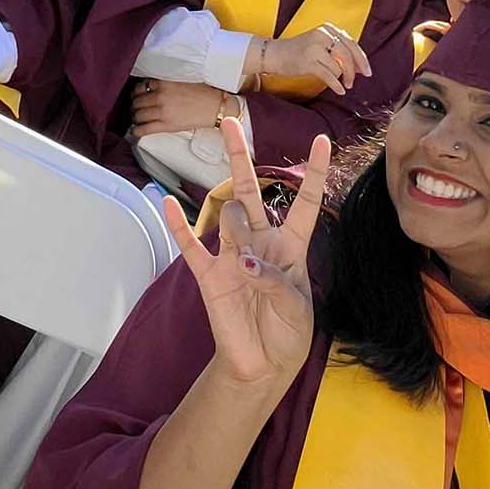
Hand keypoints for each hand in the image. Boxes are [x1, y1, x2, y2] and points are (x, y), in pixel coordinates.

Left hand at [131, 78, 231, 137]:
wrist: (215, 106)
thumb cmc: (202, 91)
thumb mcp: (180, 78)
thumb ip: (164, 81)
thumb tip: (149, 85)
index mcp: (163, 82)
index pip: (140, 86)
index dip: (136, 92)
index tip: (136, 95)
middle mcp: (160, 96)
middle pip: (137, 102)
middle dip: (134, 105)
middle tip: (135, 107)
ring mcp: (162, 111)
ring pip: (138, 115)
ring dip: (135, 117)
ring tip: (137, 118)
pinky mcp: (166, 125)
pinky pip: (144, 129)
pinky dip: (136, 131)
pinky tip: (135, 131)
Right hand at [158, 120, 330, 388]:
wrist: (262, 365)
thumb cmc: (288, 332)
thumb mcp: (296, 307)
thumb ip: (274, 280)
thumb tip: (243, 262)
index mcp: (291, 246)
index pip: (304, 202)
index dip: (313, 172)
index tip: (323, 140)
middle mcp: (260, 242)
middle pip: (251, 190)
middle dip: (240, 157)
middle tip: (230, 123)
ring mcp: (232, 255)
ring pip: (229, 216)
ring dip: (235, 226)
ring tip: (243, 260)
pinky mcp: (209, 274)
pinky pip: (190, 245)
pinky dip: (178, 225)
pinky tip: (166, 203)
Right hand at [254, 26, 369, 94]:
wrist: (274, 54)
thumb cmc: (300, 51)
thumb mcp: (321, 44)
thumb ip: (339, 51)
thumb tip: (360, 66)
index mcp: (328, 28)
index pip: (351, 43)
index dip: (361, 59)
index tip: (367, 71)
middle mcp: (322, 35)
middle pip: (348, 54)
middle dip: (354, 70)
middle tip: (355, 82)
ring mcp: (315, 48)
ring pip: (339, 66)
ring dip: (342, 78)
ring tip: (342, 84)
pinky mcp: (309, 61)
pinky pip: (329, 76)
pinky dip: (336, 85)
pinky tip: (339, 91)